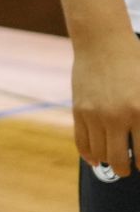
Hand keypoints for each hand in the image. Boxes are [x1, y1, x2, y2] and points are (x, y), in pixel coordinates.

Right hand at [73, 33, 139, 176]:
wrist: (103, 41)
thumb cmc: (135, 62)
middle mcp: (117, 117)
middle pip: (119, 160)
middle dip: (125, 169)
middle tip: (129, 168)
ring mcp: (94, 115)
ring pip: (100, 153)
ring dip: (108, 161)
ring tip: (114, 160)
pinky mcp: (78, 110)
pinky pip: (81, 142)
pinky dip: (88, 154)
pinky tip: (95, 158)